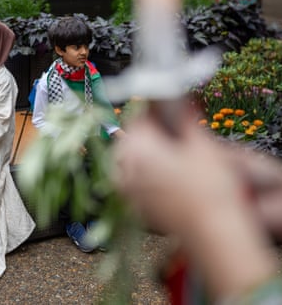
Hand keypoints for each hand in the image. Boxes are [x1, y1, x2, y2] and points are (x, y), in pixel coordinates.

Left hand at [113, 112, 245, 233]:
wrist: (211, 231)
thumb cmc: (208, 188)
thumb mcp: (201, 146)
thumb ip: (184, 121)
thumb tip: (179, 104)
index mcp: (137, 147)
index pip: (138, 117)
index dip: (154, 112)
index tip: (167, 112)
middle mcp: (123, 166)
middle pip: (131, 139)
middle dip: (148, 134)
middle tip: (171, 137)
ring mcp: (124, 188)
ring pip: (128, 159)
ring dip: (142, 154)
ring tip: (168, 158)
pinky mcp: (131, 204)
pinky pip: (129, 179)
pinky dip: (141, 173)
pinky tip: (162, 178)